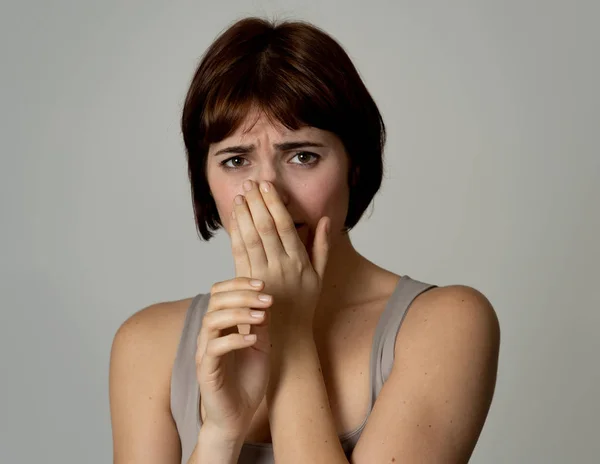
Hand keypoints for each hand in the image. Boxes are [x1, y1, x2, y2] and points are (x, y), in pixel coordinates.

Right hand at [195, 277, 272, 439]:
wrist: (238, 416)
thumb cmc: (247, 381)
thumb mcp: (261, 347)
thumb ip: (260, 324)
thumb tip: (266, 300)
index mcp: (221, 326)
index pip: (220, 293)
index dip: (239, 284)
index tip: (263, 284)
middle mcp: (209, 335)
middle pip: (215, 301)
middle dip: (242, 294)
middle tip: (266, 297)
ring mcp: (205, 352)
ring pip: (211, 320)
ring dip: (239, 313)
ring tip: (262, 316)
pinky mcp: (206, 371)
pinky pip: (214, 348)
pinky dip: (234, 340)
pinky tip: (253, 339)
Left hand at [229, 179, 330, 336]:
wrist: (288, 337)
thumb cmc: (304, 305)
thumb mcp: (319, 276)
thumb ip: (322, 247)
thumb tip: (326, 220)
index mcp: (300, 262)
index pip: (286, 226)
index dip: (275, 204)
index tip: (268, 186)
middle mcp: (281, 267)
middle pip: (266, 228)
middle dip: (257, 203)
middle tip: (250, 183)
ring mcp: (263, 275)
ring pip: (251, 239)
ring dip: (244, 215)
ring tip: (240, 195)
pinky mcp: (247, 283)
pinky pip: (239, 254)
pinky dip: (235, 234)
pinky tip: (233, 219)